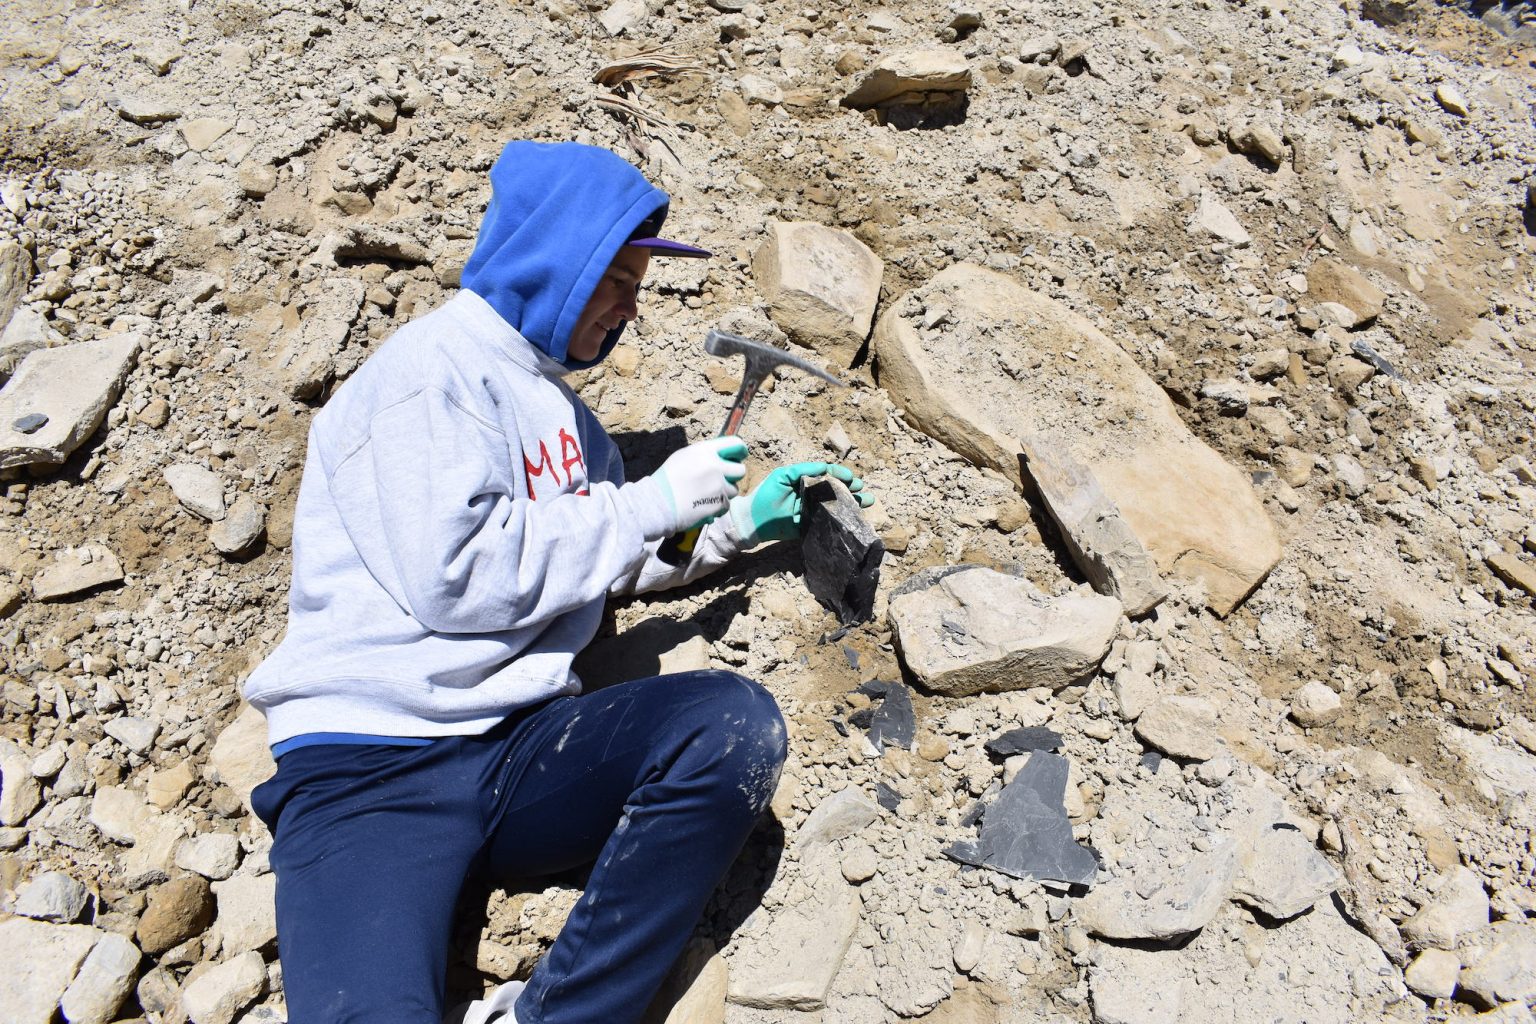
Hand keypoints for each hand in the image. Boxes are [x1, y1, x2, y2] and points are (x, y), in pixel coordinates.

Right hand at [653, 436, 748, 531]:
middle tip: (721, 479)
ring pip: (734, 489)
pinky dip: (717, 506)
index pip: (736, 444)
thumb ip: (705, 454)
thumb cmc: (668, 479)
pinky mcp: (719, 504)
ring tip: (705, 494)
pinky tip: (703, 505)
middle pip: (740, 470)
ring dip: (723, 492)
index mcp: (706, 451)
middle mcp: (716, 466)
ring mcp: (719, 486)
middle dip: (732, 475)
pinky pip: (726, 505)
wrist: (658, 503)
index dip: (740, 451)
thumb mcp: (684, 456)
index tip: (739, 455)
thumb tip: (722, 456)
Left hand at [729, 461, 873, 545]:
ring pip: (837, 504)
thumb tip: (825, 467)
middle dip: (851, 487)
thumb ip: (803, 470)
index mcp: (805, 481)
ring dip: (853, 501)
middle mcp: (811, 494)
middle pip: (836, 489)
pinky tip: (855, 515)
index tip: (850, 476)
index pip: (827, 474)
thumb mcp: (783, 476)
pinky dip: (843, 518)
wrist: (753, 522)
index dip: (839, 474)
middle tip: (861, 487)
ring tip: (868, 500)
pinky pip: (830, 520)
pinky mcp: (812, 525)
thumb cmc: (766, 496)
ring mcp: (813, 510)